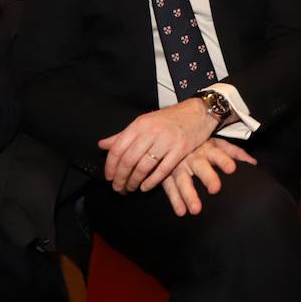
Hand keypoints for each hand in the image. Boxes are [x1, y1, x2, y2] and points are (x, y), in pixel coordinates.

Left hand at [97, 96, 221, 193]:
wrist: (198, 112)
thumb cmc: (170, 119)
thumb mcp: (144, 122)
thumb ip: (123, 135)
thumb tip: (102, 145)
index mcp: (140, 124)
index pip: (118, 148)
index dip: (111, 166)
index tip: (109, 177)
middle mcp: (151, 131)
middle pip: (129, 160)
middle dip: (120, 178)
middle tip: (118, 187)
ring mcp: (167, 141)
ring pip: (144, 167)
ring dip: (134, 182)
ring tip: (130, 188)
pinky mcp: (180, 150)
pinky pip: (162, 170)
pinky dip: (151, 182)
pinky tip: (145, 187)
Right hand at [160, 138, 256, 216]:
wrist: (173, 136)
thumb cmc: (201, 144)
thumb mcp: (218, 143)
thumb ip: (235, 153)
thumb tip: (253, 163)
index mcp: (207, 148)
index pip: (218, 154)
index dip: (225, 160)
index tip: (232, 169)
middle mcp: (193, 157)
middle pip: (201, 167)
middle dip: (208, 177)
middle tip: (215, 189)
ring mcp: (178, 166)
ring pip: (183, 180)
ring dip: (189, 195)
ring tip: (196, 209)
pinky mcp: (166, 174)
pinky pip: (169, 188)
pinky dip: (175, 200)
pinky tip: (181, 211)